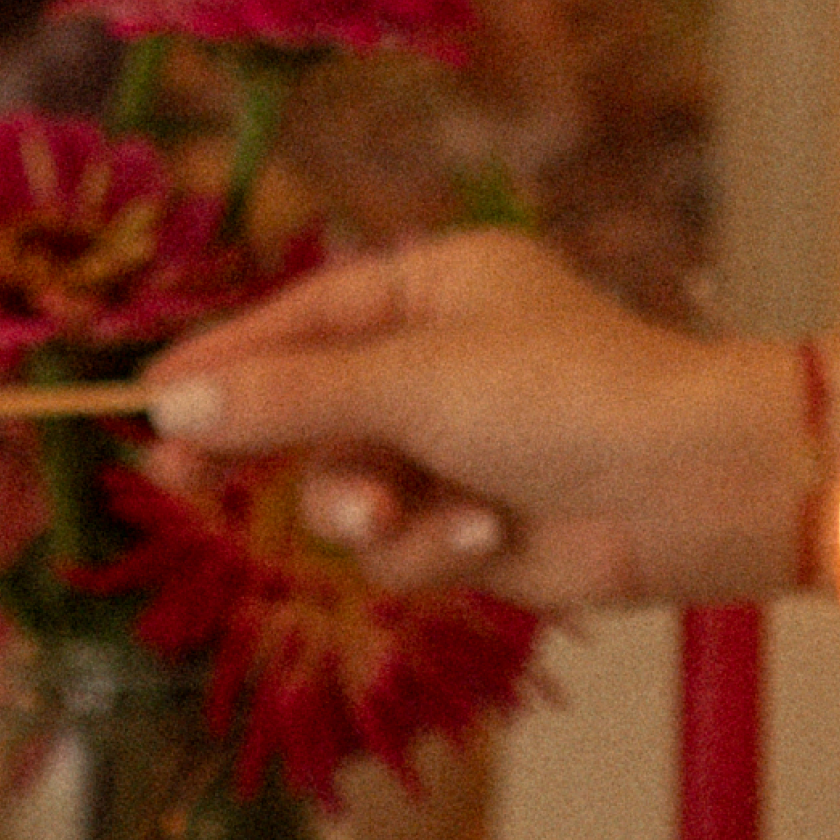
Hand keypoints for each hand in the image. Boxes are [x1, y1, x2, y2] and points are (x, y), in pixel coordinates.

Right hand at [144, 233, 808, 606]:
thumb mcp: (411, 382)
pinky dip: (433, 551)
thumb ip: (287, 398)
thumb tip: (170, 398)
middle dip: (274, 451)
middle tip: (184, 479)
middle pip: (306, 413)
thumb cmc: (568, 398)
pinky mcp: (473, 526)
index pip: (297, 319)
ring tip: (401, 513)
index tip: (149, 401)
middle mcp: (438, 363)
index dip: (222, 361)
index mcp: (431, 288)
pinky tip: (488, 538)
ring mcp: (454, 449)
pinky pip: (401, 550)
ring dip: (369, 515)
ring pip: (346, 497)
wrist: (689, 490)